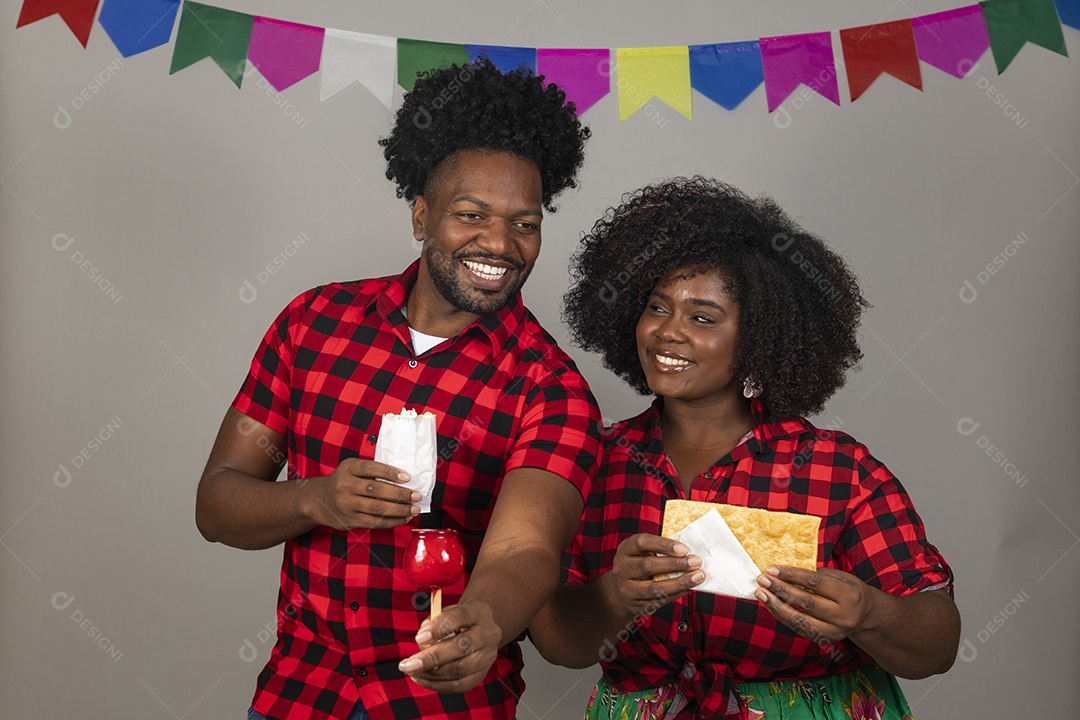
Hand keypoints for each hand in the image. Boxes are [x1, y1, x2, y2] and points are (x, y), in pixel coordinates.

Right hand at [305, 458, 419, 529]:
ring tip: (414, 508)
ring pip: (377, 508)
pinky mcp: (351, 520)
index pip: (370, 468)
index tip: (407, 477)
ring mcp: (347, 505)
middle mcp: (345, 486)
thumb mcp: (351, 468)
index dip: (389, 472)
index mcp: (348, 469)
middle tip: (416, 495)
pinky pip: (375, 522)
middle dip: (400, 494)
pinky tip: (404, 518)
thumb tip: (402, 477)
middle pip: (376, 490)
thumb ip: (370, 470)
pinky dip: (392, 521)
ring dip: (399, 510)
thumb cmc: (342, 481)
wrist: (319, 501)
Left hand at [397, 600, 501, 692]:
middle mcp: (488, 634)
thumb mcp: (447, 612)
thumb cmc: (457, 620)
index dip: (439, 628)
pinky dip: (437, 684)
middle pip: (462, 648)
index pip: (460, 617)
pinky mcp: (481, 674)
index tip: (419, 637)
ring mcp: (487, 656)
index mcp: (479, 612)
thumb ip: (433, 623)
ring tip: (411, 671)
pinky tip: (421, 678)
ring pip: (460, 670)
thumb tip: (422, 642)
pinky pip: (459, 685)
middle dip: (431, 658)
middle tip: (408, 664)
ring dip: (431, 674)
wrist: (481, 630)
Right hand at [602, 534, 704, 618]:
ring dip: (679, 582)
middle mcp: (622, 569)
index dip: (663, 544)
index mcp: (625, 550)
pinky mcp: (637, 605)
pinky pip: (659, 601)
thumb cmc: (639, 564)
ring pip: (654, 588)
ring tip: (698, 577)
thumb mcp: (643, 552)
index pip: (642, 543)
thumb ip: (660, 550)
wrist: (621, 590)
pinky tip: (688, 588)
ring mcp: (627, 589)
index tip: (684, 549)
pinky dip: (676, 594)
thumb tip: (688, 552)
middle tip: (696, 562)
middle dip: (675, 564)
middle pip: (648, 566)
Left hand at [754, 566, 875, 647]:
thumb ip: (820, 576)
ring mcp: (834, 631)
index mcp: (849, 595)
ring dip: (776, 606)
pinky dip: (783, 616)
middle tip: (762, 579)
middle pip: (806, 602)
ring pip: (800, 620)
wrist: (866, 616)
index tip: (772, 569)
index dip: (791, 575)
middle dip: (781, 590)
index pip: (815, 583)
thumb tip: (789, 573)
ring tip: (760, 593)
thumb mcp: (843, 578)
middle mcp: (843, 616)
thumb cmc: (849, 591)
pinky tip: (771, 605)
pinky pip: (799, 629)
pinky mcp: (825, 640)